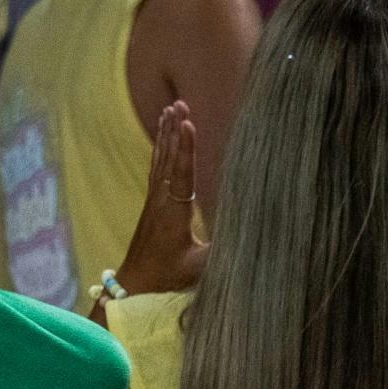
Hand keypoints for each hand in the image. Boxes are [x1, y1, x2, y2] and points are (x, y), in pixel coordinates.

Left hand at [116, 101, 207, 295]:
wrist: (134, 285)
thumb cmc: (167, 277)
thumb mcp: (198, 268)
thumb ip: (223, 252)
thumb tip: (253, 238)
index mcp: (173, 211)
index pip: (181, 172)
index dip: (185, 147)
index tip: (187, 122)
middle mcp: (161, 200)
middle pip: (168, 158)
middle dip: (174, 130)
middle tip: (179, 103)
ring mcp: (154, 201)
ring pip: (160, 160)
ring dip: (165, 135)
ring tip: (170, 109)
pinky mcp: (151, 205)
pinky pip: (156, 170)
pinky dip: (161, 150)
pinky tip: (163, 139)